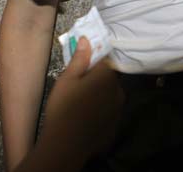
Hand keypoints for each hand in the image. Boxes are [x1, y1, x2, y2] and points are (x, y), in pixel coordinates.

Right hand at [17, 38, 123, 171]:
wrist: (66, 144)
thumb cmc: (64, 107)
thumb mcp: (67, 80)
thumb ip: (79, 59)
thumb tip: (86, 39)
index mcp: (106, 76)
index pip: (107, 60)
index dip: (97, 59)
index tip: (86, 63)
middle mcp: (118, 90)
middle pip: (110, 77)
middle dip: (99, 78)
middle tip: (81, 84)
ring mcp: (119, 109)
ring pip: (112, 94)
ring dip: (102, 94)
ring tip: (83, 102)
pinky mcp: (116, 124)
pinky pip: (110, 111)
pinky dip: (102, 110)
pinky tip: (88, 116)